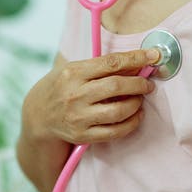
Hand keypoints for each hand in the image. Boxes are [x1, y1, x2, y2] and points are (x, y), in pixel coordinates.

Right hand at [24, 49, 158, 145]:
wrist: (38, 116)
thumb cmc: (62, 86)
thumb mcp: (74, 68)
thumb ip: (102, 65)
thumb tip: (137, 61)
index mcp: (73, 72)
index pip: (111, 62)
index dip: (136, 58)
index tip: (154, 55)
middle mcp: (75, 95)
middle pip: (117, 86)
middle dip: (139, 83)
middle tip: (148, 83)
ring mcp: (79, 117)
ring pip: (118, 111)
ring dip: (136, 103)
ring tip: (140, 99)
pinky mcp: (83, 136)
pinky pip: (115, 132)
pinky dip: (132, 123)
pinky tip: (136, 115)